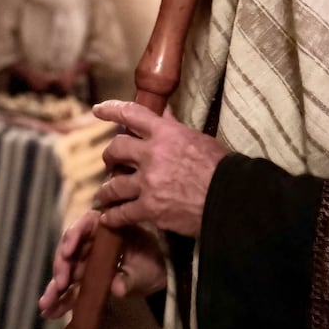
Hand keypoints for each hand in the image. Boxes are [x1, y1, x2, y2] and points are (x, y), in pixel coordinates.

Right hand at [38, 208, 166, 319]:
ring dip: (55, 288)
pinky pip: (71, 290)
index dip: (73, 236)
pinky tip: (50, 312)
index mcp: (106, 229)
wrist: (158, 277)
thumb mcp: (145, 271)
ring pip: (66, 272)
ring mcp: (86, 262)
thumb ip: (131, 278)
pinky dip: (60, 301)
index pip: (84, 225)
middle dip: (61, 267)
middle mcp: (91, 243)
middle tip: (60, 284)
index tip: (68, 252)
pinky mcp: (85, 281)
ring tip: (46, 304)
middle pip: (70, 250)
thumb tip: (116, 288)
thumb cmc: (152, 264)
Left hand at [91, 99, 227, 238]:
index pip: (131, 114)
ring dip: (107, 190)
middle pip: (116, 149)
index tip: (98, 110)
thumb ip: (175, 127)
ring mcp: (148, 183)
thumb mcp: (197, 139)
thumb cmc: (221, 167)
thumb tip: (163, 113)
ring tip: (105, 194)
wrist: (230, 197)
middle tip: (110, 162)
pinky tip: (109, 218)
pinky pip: (122, 213)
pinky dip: (113, 217)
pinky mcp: (150, 208)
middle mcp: (151, 155)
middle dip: (109, 155)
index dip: (111, 109)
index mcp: (165, 133)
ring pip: (113, 184)